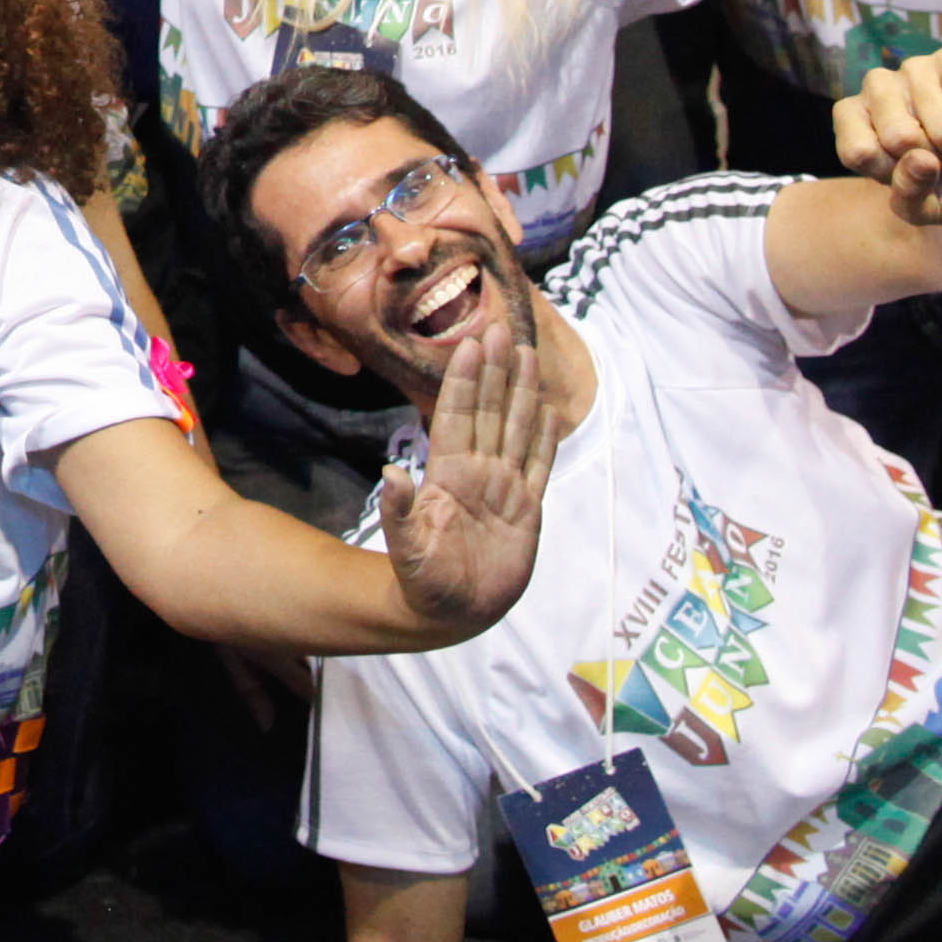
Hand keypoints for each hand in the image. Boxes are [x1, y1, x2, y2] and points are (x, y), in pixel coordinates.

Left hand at [372, 295, 566, 630]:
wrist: (453, 613)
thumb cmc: (423, 583)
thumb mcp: (407, 550)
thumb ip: (400, 514)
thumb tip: (391, 475)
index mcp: (448, 476)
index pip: (456, 417)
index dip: (463, 381)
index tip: (468, 344)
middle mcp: (477, 473)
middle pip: (488, 411)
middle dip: (495, 371)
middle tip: (501, 328)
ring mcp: (504, 488)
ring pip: (515, 428)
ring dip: (522, 392)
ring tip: (527, 353)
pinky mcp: (527, 509)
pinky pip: (539, 465)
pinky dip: (545, 437)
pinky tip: (550, 409)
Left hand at [828, 43, 941, 228]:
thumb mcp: (924, 208)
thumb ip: (909, 195)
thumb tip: (919, 160)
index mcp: (853, 120)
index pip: (857, 152)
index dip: (892, 174)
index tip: (908, 174)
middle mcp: (876, 87)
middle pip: (898, 136)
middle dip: (932, 163)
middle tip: (940, 161)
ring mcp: (914, 69)